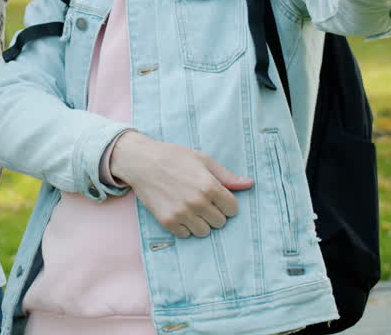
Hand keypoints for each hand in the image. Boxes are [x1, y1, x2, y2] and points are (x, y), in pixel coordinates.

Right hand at [109, 131, 253, 237]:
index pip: (233, 209)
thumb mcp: (202, 159)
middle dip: (214, 213)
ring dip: (200, 222)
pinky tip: (178, 212)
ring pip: (204, 232)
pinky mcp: (167, 221)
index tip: (216, 197)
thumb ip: (227, 175)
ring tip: (190, 208)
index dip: (226, 203)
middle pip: (220, 222)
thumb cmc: (173, 157)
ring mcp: (181, 213)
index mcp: (209, 186)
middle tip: (201, 201)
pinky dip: (184, 226)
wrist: (140, 162)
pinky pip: (185, 234)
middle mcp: (197, 202)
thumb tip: (250, 184)